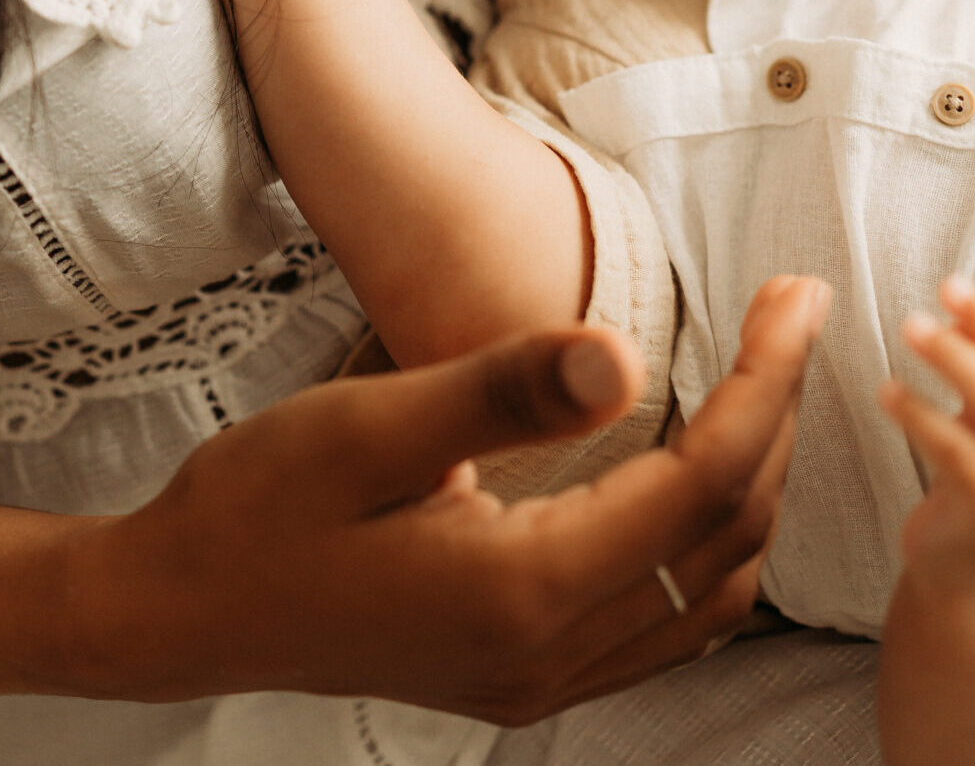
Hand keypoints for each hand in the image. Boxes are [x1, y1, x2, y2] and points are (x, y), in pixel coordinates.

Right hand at [70, 278, 829, 720]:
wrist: (182, 607)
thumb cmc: (260, 505)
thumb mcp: (368, 426)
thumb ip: (502, 393)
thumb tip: (626, 355)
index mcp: (523, 591)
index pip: (701, 483)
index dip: (765, 382)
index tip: (793, 294)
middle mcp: (550, 655)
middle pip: (726, 536)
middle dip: (777, 417)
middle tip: (791, 312)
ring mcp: (538, 679)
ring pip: (711, 591)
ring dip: (754, 484)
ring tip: (760, 378)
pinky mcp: (520, 675)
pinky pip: (666, 622)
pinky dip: (710, 543)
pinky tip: (695, 475)